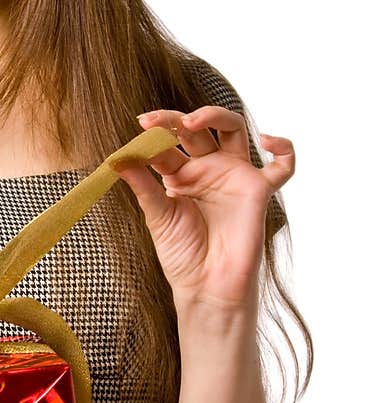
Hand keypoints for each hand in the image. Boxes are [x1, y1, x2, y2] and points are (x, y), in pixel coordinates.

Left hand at [110, 106, 294, 309]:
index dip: (154, 132)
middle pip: (197, 129)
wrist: (207, 288)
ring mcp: (234, 176)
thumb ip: (143, 185)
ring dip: (215, 115)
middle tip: (154, 121)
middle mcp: (208, 169)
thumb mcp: (158, 216)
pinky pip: (283, 166)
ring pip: (234, 129)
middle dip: (175, 119)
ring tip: (191, 121)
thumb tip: (118, 157)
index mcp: (180, 173)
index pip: (168, 142)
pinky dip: (284, 148)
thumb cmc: (182, 256)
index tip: (140, 127)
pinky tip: (267, 141)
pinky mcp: (258, 190)